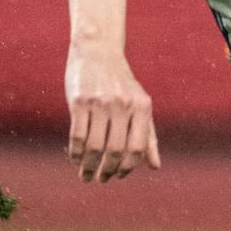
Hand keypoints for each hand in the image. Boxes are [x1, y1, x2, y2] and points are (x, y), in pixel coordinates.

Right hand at [66, 41, 159, 181]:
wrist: (97, 51)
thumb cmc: (121, 83)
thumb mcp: (140, 105)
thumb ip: (149, 135)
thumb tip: (155, 166)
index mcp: (142, 107)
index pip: (137, 148)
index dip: (127, 167)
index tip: (117, 176)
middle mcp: (123, 105)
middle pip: (114, 151)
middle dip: (106, 171)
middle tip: (99, 180)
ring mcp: (100, 103)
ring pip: (94, 147)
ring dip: (88, 167)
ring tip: (85, 175)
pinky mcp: (78, 101)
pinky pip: (77, 135)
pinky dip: (75, 152)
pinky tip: (75, 158)